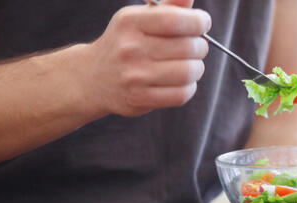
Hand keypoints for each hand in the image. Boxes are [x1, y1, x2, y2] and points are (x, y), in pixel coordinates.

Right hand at [80, 0, 210, 116]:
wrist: (94, 77)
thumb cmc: (126, 43)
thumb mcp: (140, 19)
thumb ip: (169, 8)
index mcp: (130, 22)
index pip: (175, 20)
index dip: (198, 22)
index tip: (202, 23)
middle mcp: (130, 48)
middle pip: (188, 47)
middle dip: (200, 46)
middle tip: (195, 47)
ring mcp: (134, 76)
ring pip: (188, 72)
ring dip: (196, 68)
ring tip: (189, 65)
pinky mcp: (140, 99)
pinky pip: (181, 94)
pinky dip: (188, 87)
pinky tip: (180, 82)